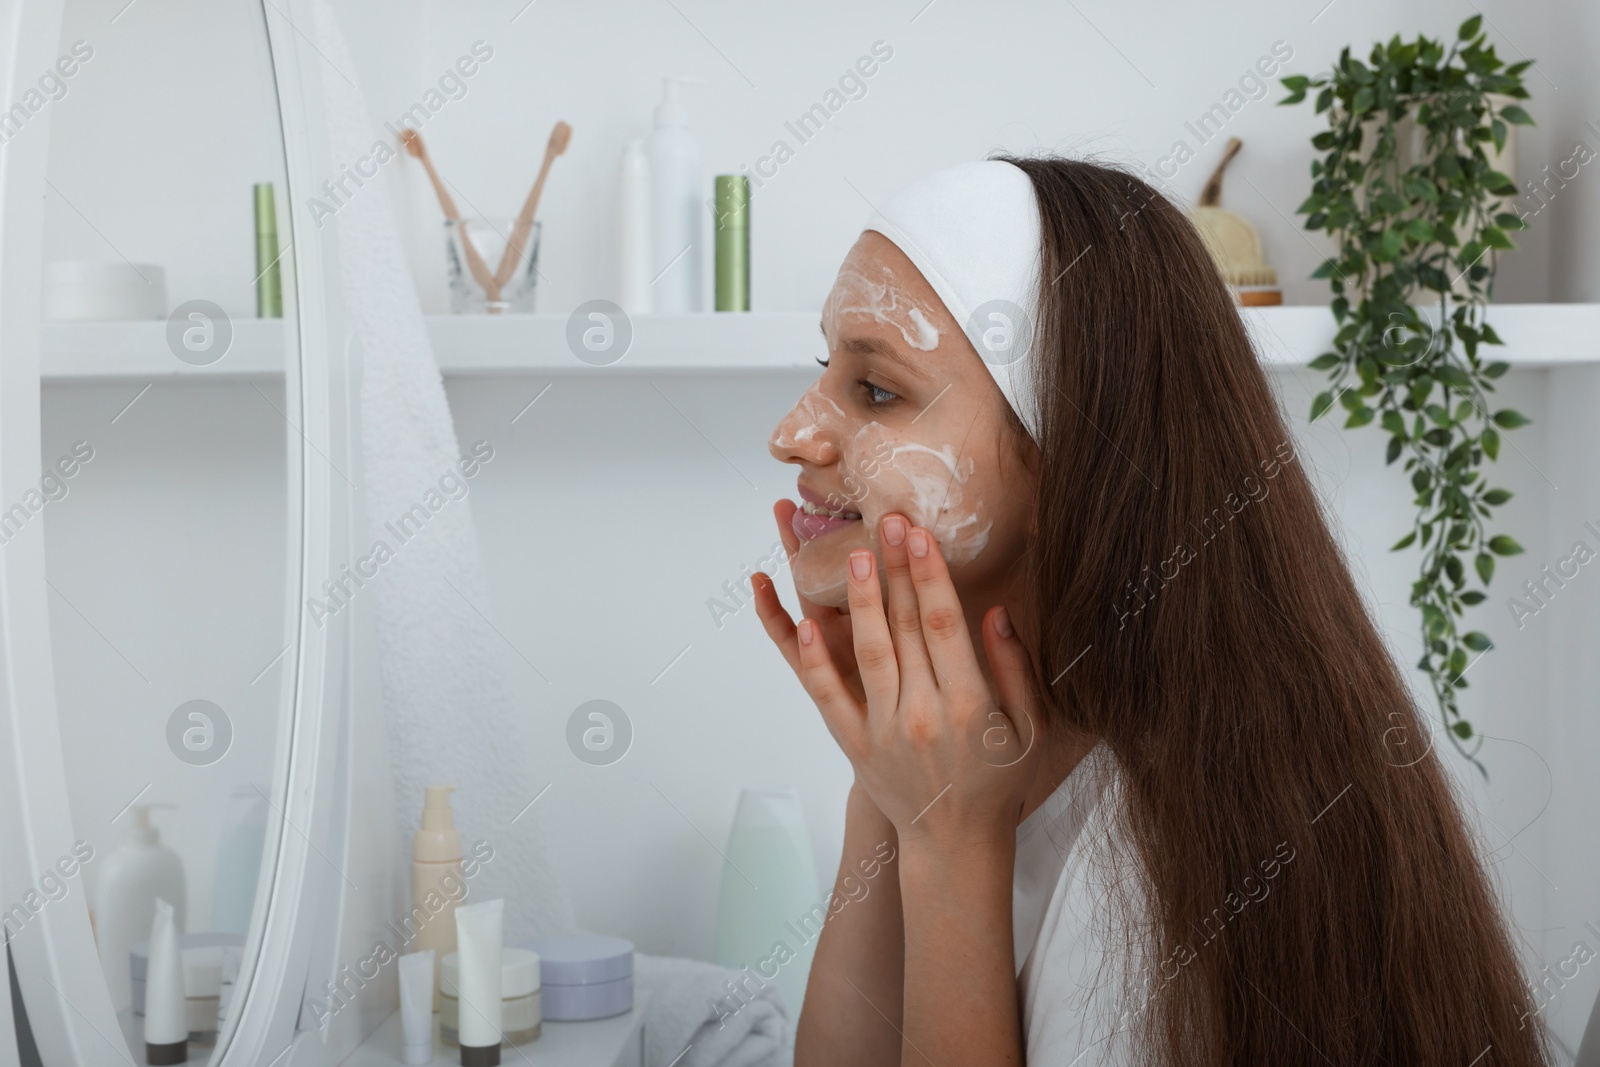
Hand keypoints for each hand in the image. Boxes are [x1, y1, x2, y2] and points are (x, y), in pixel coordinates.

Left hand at [757, 512, 1040, 849]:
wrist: (955, 844)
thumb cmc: (998, 781)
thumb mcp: (1031, 728)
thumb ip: (1017, 670)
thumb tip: (996, 613)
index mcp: (970, 705)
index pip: (945, 625)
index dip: (930, 575)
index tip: (920, 535)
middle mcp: (925, 713)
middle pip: (905, 628)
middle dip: (895, 570)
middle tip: (886, 521)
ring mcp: (886, 730)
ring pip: (869, 653)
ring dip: (861, 601)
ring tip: (856, 554)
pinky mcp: (857, 746)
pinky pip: (830, 697)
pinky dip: (816, 661)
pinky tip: (806, 624)